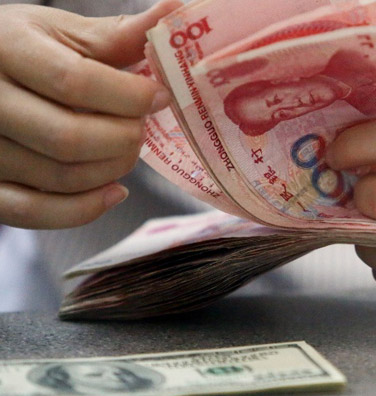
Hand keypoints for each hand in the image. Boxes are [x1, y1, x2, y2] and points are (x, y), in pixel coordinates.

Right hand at [0, 0, 181, 228]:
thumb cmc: (21, 49)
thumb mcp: (60, 32)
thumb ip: (116, 35)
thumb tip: (176, 13)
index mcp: (5, 49)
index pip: (74, 81)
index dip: (129, 96)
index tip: (160, 97)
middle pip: (69, 138)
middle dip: (125, 138)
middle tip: (142, 126)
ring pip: (60, 177)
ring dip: (113, 169)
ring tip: (128, 148)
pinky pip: (35, 213)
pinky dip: (85, 210)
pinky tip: (115, 192)